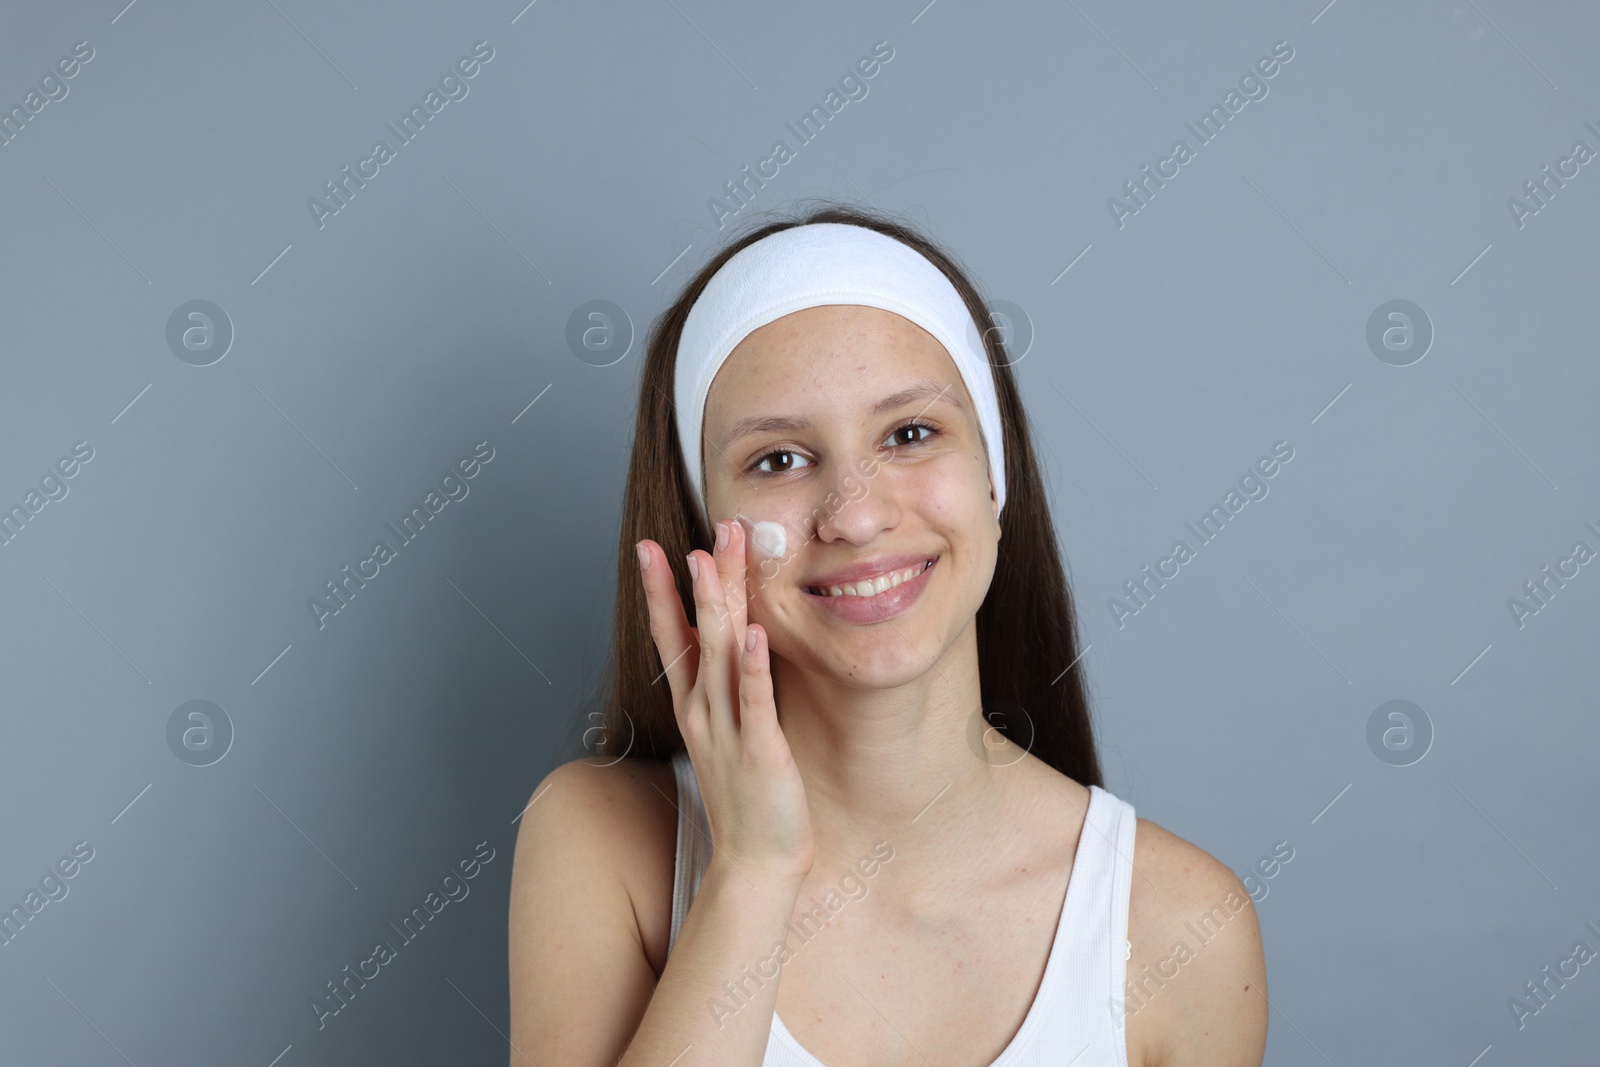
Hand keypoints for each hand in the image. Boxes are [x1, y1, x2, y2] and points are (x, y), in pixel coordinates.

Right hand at [636, 517, 813, 884]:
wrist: (756, 865)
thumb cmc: (749, 801)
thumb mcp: (729, 735)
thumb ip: (726, 693)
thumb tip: (731, 651)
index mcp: (696, 707)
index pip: (673, 637)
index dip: (662, 592)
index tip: (653, 548)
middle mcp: (704, 712)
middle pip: (695, 634)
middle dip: (696, 581)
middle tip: (699, 532)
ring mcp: (728, 731)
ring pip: (718, 656)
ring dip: (717, 606)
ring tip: (713, 561)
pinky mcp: (760, 752)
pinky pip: (755, 701)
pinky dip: (751, 666)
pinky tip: (752, 633)